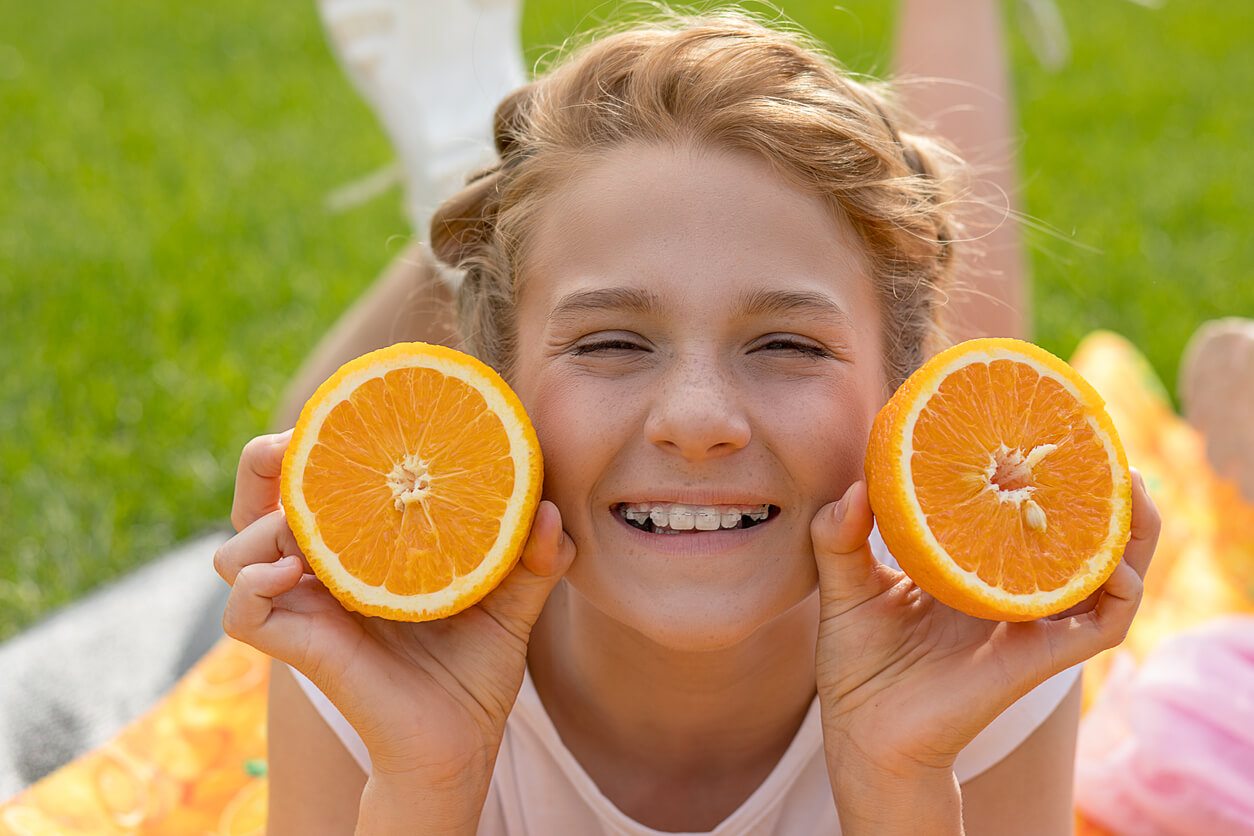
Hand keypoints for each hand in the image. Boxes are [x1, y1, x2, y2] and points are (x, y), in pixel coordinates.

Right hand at [214, 432, 574, 816]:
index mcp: (362, 552)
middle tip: (298, 442)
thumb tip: (551, 512)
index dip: (313, 443)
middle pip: (256, 502)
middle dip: (263, 462)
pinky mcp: (297, 648)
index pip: (315, 485)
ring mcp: (304, 609)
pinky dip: (253, 584)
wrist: (462, 744)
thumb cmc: (475, 671)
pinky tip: (296, 571)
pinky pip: (240, 612)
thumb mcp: (512, 603)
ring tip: (306, 523)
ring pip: (234, 551)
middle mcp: (322, 574)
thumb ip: (534, 558)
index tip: (347, 413)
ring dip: (259, 523)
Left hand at [810, 470, 1158, 825]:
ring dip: (1128, 534)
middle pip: (1071, 538)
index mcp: (968, 569)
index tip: (1038, 430)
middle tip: (1105, 451)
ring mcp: (1028, 625)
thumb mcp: (844, 587)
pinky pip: (1098, 627)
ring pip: (1103, 575)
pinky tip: (1117, 567)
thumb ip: (840, 535)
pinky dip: (1118, 596)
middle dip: (1097, 496)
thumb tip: (855, 486)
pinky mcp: (1037, 660)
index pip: (1014, 515)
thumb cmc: (858, 665)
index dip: (1034, 477)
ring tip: (1134, 489)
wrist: (864, 734)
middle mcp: (1007, 592)